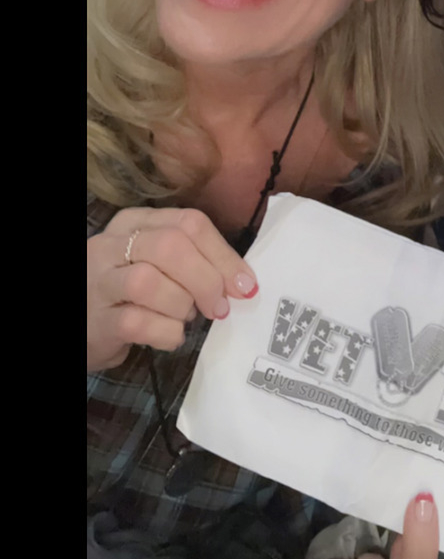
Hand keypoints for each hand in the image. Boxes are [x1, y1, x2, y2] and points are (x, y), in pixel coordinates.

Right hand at [87, 206, 259, 373]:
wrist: (83, 326)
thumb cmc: (128, 294)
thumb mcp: (156, 264)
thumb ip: (194, 262)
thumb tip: (241, 283)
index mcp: (134, 222)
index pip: (189, 222)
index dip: (223, 255)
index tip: (245, 286)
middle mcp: (111, 244)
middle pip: (170, 246)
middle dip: (206, 280)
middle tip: (218, 308)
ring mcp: (99, 281)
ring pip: (148, 281)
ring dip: (180, 306)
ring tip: (182, 319)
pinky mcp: (97, 320)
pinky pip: (138, 322)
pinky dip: (166, 333)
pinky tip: (170, 336)